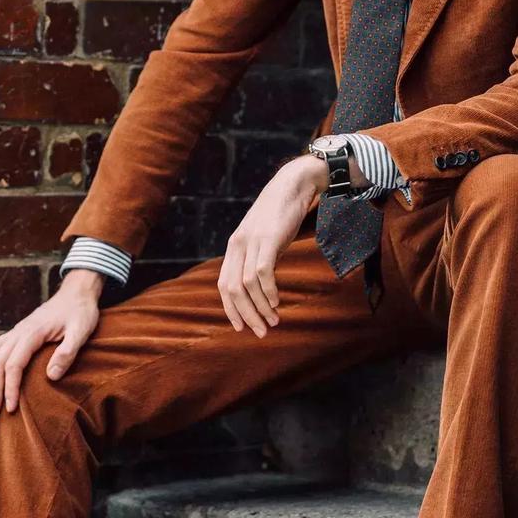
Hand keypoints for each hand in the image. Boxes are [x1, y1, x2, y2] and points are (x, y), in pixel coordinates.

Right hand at [0, 269, 103, 415]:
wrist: (78, 292)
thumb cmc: (81, 311)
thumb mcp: (81, 331)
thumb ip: (67, 352)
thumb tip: (51, 376)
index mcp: (33, 332)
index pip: (14, 363)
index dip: (11, 387)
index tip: (12, 407)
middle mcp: (20, 331)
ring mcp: (17, 330)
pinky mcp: (19, 331)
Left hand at [217, 154, 327, 338]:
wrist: (293, 186)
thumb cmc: (281, 214)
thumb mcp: (264, 238)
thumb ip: (258, 258)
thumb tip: (260, 287)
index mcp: (234, 246)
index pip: (224, 285)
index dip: (230, 309)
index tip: (242, 328)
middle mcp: (237, 244)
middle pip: (232, 289)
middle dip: (246, 315)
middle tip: (262, 332)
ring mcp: (251, 241)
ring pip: (247, 285)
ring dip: (260, 308)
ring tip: (274, 321)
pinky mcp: (267, 239)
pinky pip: (262, 273)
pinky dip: (268, 292)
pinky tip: (277, 302)